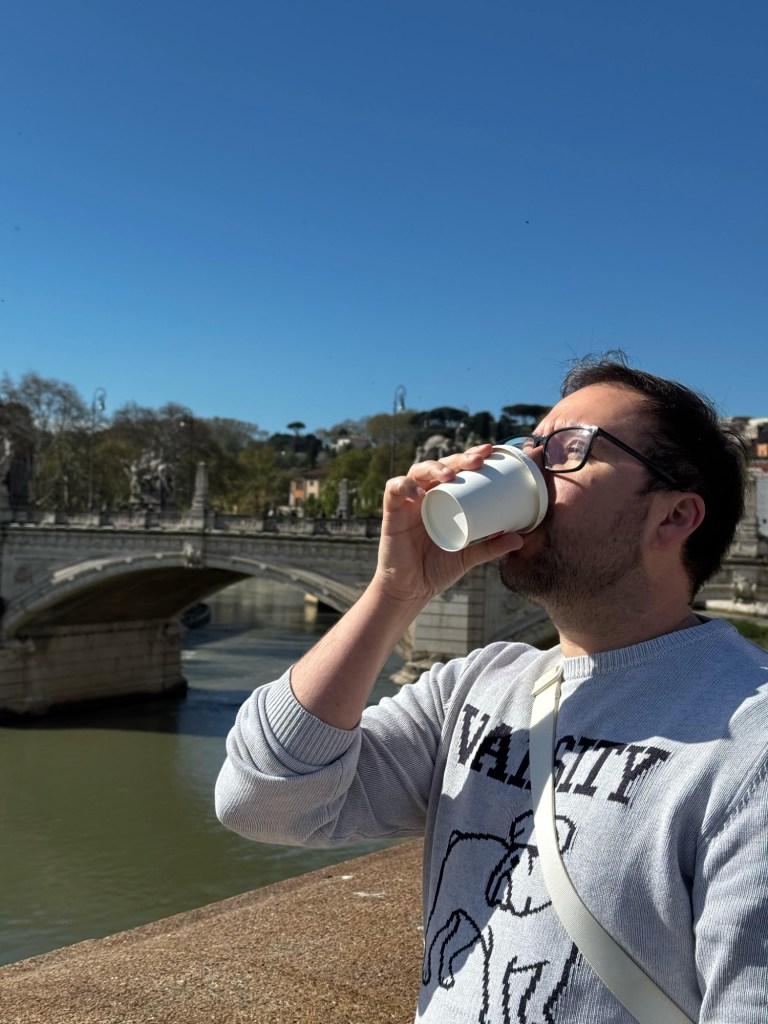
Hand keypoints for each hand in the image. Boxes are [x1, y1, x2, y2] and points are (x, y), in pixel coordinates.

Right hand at [373, 444, 525, 606]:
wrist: (411, 589)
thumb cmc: (437, 569)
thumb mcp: (468, 556)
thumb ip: (490, 547)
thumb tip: (520, 539)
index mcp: (445, 499)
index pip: (458, 470)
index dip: (472, 456)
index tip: (491, 451)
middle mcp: (427, 495)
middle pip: (442, 465)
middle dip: (460, 458)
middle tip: (479, 459)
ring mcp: (409, 502)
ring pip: (419, 471)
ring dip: (435, 468)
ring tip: (451, 475)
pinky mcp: (392, 511)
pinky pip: (394, 489)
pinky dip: (405, 486)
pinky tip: (419, 492)